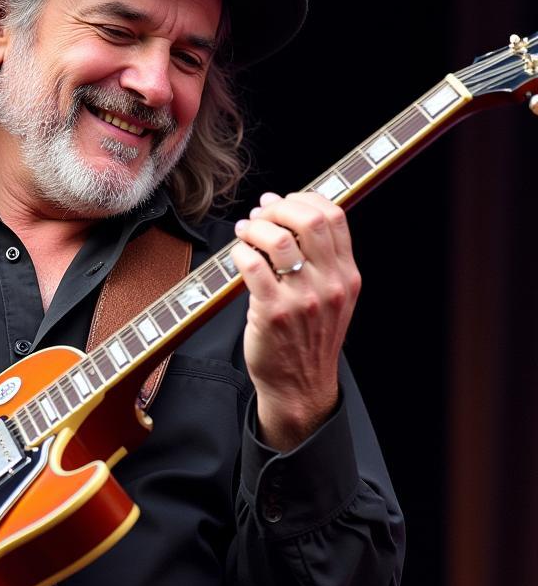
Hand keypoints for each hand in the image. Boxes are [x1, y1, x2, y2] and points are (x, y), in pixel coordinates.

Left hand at [230, 191, 360, 451]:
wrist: (301, 387)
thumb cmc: (309, 337)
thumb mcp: (331, 296)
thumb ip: (320, 259)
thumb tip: (288, 212)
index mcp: (347, 275)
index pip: (334, 216)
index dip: (304, 198)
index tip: (282, 201)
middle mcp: (331, 284)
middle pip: (310, 220)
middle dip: (278, 208)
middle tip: (260, 213)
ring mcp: (304, 298)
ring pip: (279, 239)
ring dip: (255, 227)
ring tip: (245, 231)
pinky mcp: (274, 312)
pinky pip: (253, 265)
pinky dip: (241, 251)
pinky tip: (237, 254)